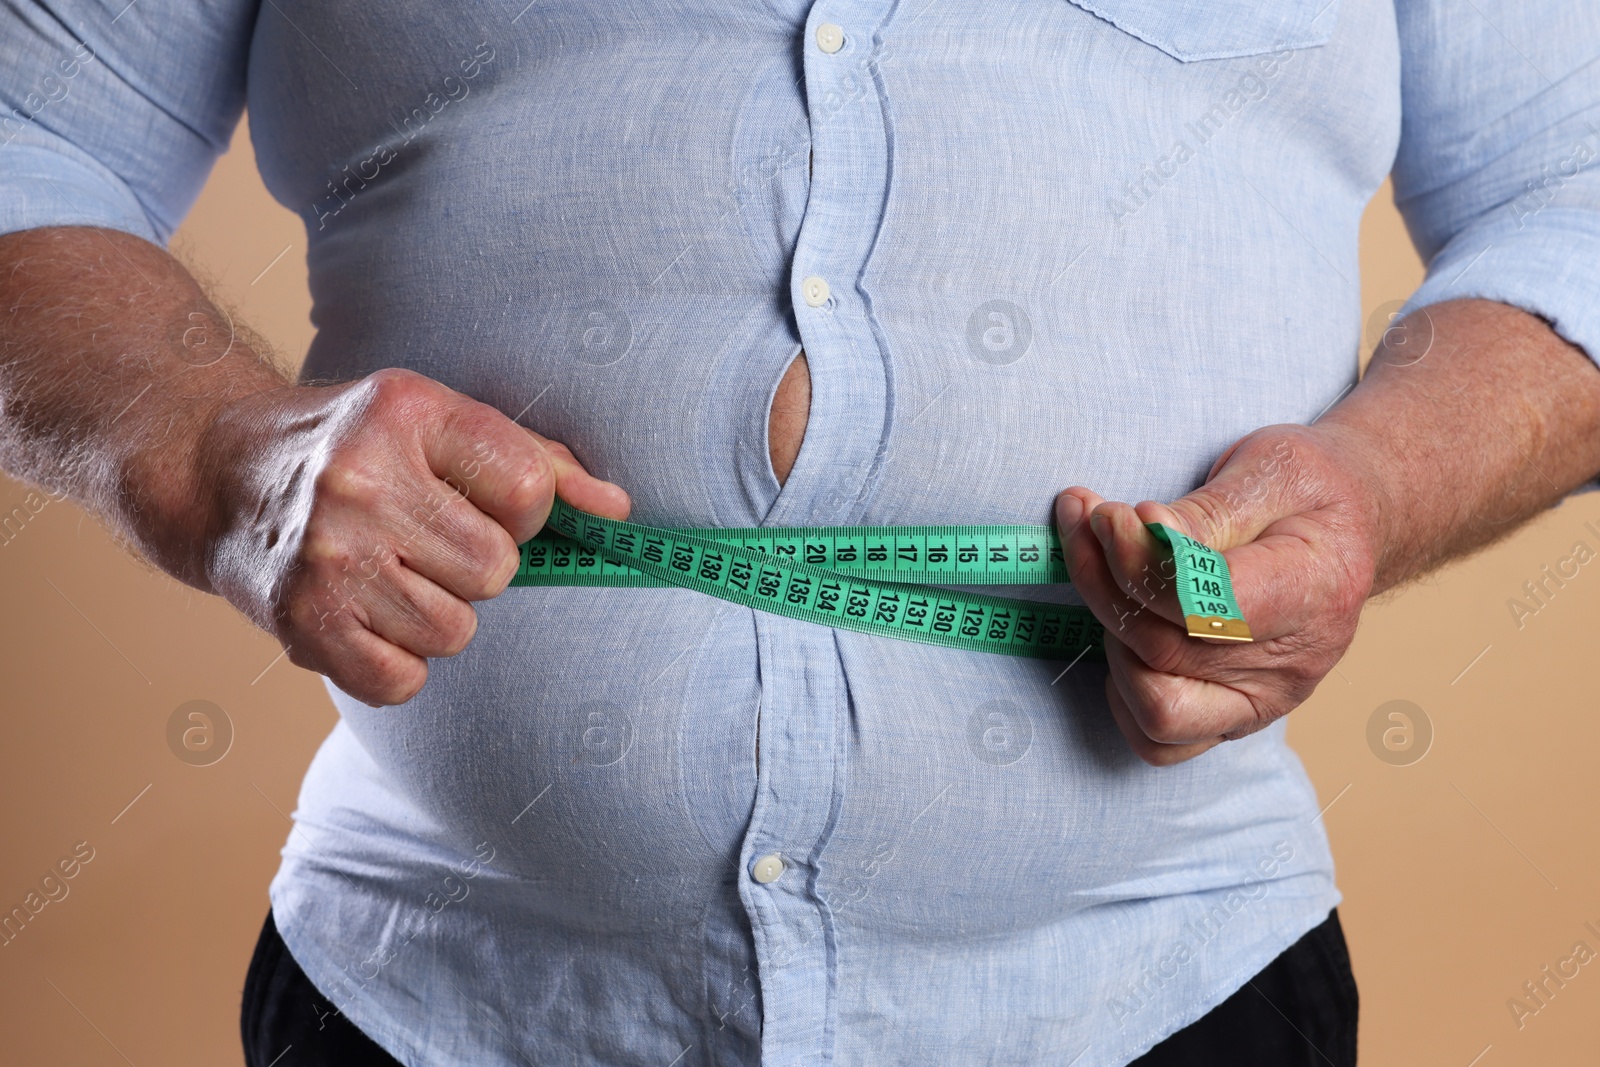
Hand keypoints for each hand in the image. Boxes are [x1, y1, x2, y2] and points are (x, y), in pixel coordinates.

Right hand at [198, 368, 629, 705]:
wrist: (211, 472)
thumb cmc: (350, 446)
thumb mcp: (436, 420)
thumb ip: (534, 460)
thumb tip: (618, 514)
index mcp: (407, 414)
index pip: (529, 493)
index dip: (523, 514)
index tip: (483, 506)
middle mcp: (362, 482)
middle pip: (495, 571)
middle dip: (475, 566)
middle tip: (424, 542)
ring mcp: (327, 557)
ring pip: (455, 631)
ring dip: (436, 615)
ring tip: (391, 575)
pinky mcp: (301, 624)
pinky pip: (402, 681)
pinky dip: (395, 662)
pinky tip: (366, 616)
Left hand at [1054, 423, 1385, 764]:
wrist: (1346, 528)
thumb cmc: (1308, 492)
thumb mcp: (1271, 468)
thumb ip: (1207, 511)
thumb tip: (1144, 534)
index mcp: (1315, 588)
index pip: (1211, 603)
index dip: (1143, 563)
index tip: (1110, 514)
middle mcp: (1294, 662)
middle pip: (1166, 647)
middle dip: (1104, 578)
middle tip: (1082, 516)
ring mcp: (1264, 700)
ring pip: (1155, 705)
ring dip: (1108, 631)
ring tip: (1101, 568)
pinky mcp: (1234, 718)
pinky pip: (1160, 740)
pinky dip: (1123, 690)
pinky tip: (1120, 628)